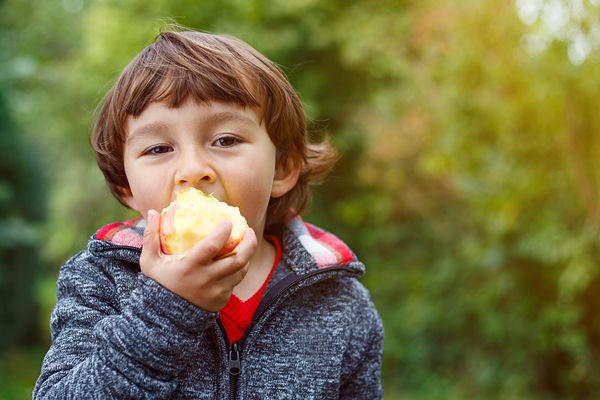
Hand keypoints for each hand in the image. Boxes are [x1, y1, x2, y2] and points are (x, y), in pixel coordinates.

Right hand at [139, 209, 256, 311]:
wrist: (163, 317)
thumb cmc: (158, 284)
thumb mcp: (150, 261)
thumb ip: (151, 237)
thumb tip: (153, 211)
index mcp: (190, 267)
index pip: (212, 245)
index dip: (224, 231)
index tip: (228, 221)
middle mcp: (206, 279)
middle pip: (237, 259)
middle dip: (249, 243)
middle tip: (250, 231)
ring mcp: (216, 291)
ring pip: (240, 271)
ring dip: (247, 256)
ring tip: (247, 243)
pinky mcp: (221, 300)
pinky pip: (235, 282)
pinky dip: (238, 270)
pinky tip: (238, 260)